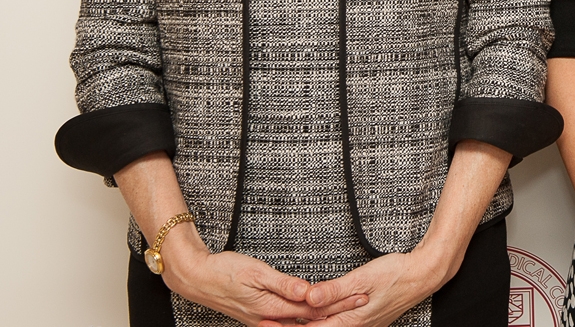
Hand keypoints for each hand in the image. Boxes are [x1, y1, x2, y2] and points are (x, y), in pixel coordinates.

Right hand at [161, 234, 365, 326]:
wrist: (194, 277)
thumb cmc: (223, 271)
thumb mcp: (256, 272)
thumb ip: (283, 284)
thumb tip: (308, 292)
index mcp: (271, 308)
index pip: (313, 309)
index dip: (338, 303)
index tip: (360, 296)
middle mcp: (268, 318)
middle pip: (310, 319)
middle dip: (336, 312)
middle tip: (361, 303)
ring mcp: (262, 319)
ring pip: (299, 323)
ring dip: (322, 318)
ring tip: (345, 312)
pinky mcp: (257, 315)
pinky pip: (286, 322)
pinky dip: (304, 320)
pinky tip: (312, 319)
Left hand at [279, 250, 444, 326]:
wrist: (424, 275)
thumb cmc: (396, 273)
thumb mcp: (363, 277)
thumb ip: (334, 290)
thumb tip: (307, 299)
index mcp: (350, 321)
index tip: (264, 324)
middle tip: (265, 323)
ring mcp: (362, 326)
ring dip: (305, 326)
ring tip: (283, 321)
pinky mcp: (367, 320)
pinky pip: (339, 325)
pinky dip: (321, 322)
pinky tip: (315, 316)